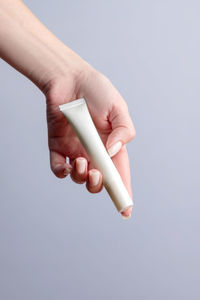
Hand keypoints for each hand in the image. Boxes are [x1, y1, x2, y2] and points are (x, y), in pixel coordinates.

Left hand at [45, 66, 135, 217]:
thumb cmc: (97, 91)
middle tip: (97, 175)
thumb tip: (110, 154)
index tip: (126, 210)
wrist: (70, 79)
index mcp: (111, 146)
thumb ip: (124, 131)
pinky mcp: (57, 147)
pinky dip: (62, 171)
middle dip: (99, 186)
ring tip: (81, 161)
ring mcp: (75, 151)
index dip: (123, 192)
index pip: (119, 174)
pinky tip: (66, 164)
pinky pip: (58, 168)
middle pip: (99, 181)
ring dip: (81, 176)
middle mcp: (94, 152)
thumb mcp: (119, 109)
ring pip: (78, 177)